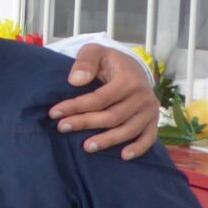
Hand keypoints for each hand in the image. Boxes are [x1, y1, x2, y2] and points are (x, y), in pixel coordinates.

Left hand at [50, 43, 158, 159]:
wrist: (132, 67)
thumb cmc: (108, 61)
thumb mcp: (95, 51)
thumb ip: (85, 61)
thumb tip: (75, 80)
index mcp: (129, 79)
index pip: (100, 98)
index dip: (76, 106)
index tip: (54, 113)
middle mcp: (143, 96)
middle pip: (112, 116)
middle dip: (85, 123)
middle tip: (62, 128)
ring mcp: (150, 110)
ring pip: (128, 130)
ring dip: (108, 140)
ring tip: (86, 147)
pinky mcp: (153, 120)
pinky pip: (149, 137)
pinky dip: (139, 148)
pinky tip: (124, 156)